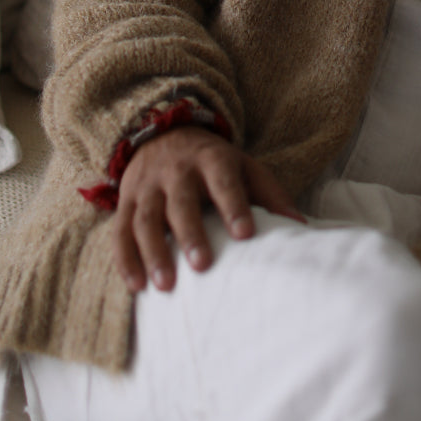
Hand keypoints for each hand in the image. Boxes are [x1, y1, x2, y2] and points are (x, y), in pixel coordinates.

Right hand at [113, 126, 304, 291]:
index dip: (233, 206)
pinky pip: (120, 231)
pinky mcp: (126, 202)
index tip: (245, 234)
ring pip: (146, 219)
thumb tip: (300, 225)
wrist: (163, 134)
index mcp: (211, 160)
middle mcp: (177, 171)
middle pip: (181, 202)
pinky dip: (125, 259)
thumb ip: (269, 194)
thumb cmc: (213, 163)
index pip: (223, 181)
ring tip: (166, 285)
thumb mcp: (244, 167)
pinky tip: (136, 285)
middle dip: (190, 233)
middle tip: (202, 265)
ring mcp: (148, 187)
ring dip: (154, 252)